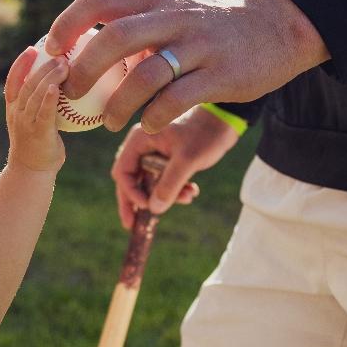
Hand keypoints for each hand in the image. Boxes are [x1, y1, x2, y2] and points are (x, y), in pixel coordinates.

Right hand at [5, 47, 68, 172]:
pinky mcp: (37, 133)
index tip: (32, 49)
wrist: (32, 172)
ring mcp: (25, 123)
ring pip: (34, 95)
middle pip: (26, 84)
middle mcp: (16, 113)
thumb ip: (44, 105)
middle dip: (41, 66)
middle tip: (59, 54)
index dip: (21, 64)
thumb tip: (65, 86)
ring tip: (64, 65)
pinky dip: (48, 99)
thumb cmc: (39, 145)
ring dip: (48, 77)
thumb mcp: (37, 122)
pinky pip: (43, 113)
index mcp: (13, 109)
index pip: (13, 81)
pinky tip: (57, 88)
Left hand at [45, 0, 329, 132]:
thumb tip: (84, 49)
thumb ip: (135, 25)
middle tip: (70, 94)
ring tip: (107, 123)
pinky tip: (146, 126)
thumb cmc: (213, 28)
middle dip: (83, 69)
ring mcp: (198, 46)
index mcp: (155, 1)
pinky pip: (176, 99)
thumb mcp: (174, 12)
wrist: (279, 29)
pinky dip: (153, 116)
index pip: (100, 0)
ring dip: (118, 105)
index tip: (51, 48)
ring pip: (145, 75)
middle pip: (115, 38)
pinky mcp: (220, 75)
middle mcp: (173, 18)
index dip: (67, 22)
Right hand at [112, 106, 239, 228]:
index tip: (146, 207)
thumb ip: (170, 184)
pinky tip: (192, 192)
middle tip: (132, 225)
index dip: (130, 192)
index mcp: (139, 140)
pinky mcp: (166, 159)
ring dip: (164, 195)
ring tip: (187, 199)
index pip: (122, 171)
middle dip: (137, 201)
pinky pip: (162, 179)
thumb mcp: (187, 160)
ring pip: (148, 182)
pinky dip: (174, 189)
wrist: (225, 121)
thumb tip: (154, 209)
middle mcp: (142, 146)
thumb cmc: (205, 133)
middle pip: (130, 179)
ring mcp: (154, 153)